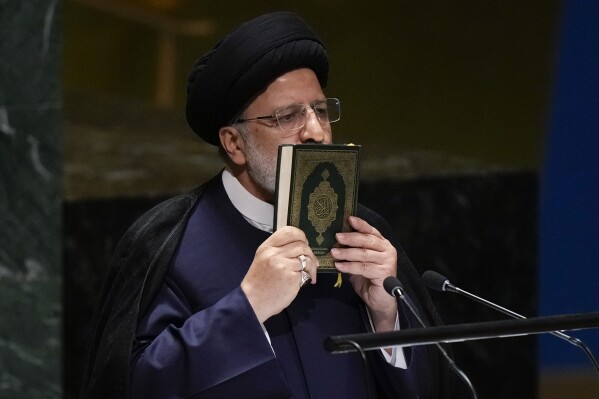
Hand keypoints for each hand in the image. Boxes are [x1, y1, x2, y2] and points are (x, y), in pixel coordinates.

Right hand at [241, 226, 318, 322]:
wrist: (253, 302)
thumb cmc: (259, 283)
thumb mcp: (263, 259)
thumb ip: (279, 251)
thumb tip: (301, 246)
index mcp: (267, 247)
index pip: (288, 231)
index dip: (301, 235)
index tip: (305, 243)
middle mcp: (274, 254)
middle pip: (301, 245)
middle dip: (310, 253)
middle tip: (312, 261)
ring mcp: (283, 265)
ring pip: (306, 259)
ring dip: (312, 267)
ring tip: (310, 274)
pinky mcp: (291, 277)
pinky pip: (305, 272)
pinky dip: (308, 277)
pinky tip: (303, 282)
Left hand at [331, 216, 397, 331]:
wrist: (379, 300)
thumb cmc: (368, 279)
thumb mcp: (360, 261)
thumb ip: (354, 250)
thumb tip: (337, 240)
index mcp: (382, 244)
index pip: (371, 231)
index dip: (360, 224)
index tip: (349, 219)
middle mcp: (387, 250)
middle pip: (367, 240)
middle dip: (351, 238)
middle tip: (337, 237)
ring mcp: (387, 261)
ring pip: (364, 254)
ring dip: (347, 253)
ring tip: (334, 252)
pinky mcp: (384, 273)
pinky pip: (363, 267)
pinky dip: (349, 266)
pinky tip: (339, 266)